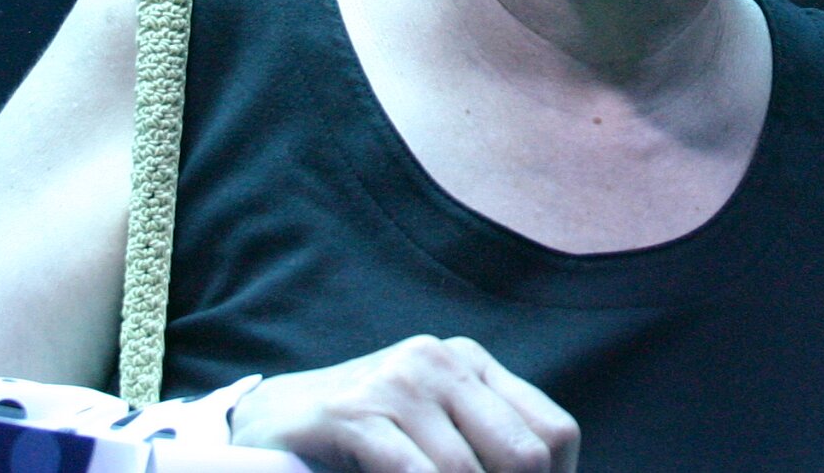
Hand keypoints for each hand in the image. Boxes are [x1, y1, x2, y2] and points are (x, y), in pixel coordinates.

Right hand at [231, 336, 578, 472]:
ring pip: (466, 471)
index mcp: (471, 364)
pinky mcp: (352, 413)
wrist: (269, 420)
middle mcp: (441, 361)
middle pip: (524, 454)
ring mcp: (396, 383)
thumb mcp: (432, 431)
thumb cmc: (362, 437)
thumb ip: (481, 447)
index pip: (553, 432)